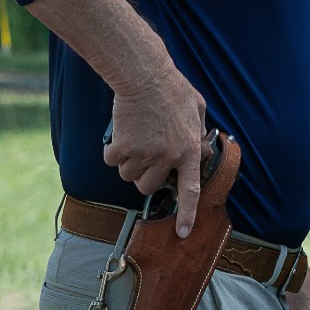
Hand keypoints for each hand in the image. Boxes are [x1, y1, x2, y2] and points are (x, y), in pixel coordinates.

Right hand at [103, 62, 207, 236]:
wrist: (145, 76)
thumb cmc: (173, 88)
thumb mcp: (197, 108)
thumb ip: (197, 131)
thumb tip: (199, 146)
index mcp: (188, 151)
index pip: (190, 191)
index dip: (187, 214)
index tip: (182, 233)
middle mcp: (168, 158)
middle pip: (148, 187)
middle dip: (144, 177)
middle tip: (145, 156)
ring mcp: (144, 154)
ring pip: (128, 176)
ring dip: (127, 162)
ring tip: (135, 137)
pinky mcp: (123, 148)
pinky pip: (111, 162)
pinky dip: (111, 151)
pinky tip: (120, 133)